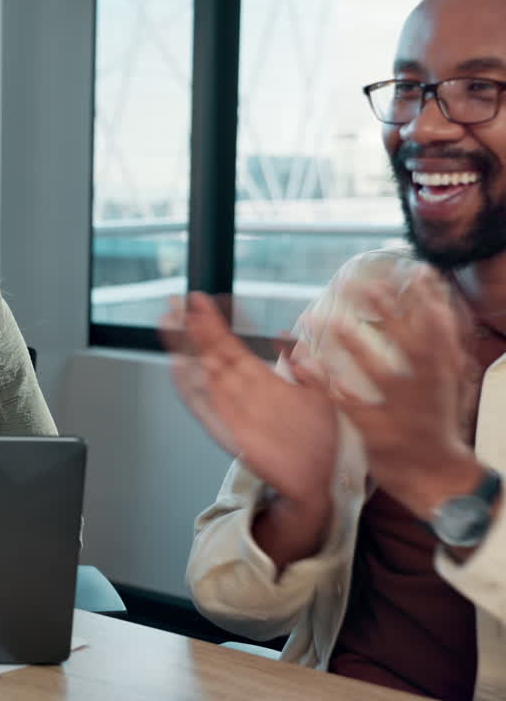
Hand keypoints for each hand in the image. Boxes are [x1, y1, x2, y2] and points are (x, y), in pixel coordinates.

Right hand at [161, 292, 337, 508]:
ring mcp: (232, 409)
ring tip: (171, 324)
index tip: (205, 301)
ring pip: (202, 372)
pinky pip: (203, 405)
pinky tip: (178, 366)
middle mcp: (242, 392)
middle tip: (178, 302)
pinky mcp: (227, 429)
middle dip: (195, 327)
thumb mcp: (319, 393)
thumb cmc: (319, 442)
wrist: (318, 481)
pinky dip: (189, 387)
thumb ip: (303, 364)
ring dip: (185, 348)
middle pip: (211, 352)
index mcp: (262, 381)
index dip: (218, 322)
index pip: (234, 344)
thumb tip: (287, 335)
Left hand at [328, 270, 481, 519]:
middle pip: (410, 342)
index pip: (440, 327)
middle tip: (358, 282)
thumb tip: (432, 301)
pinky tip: (302, 363)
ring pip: (375, 372)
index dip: (427, 297)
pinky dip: (323, 383)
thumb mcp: (444, 381)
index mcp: (443, 372)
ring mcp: (400, 411)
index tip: (413, 269)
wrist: (437, 477)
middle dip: (387, 310)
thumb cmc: (433, 422)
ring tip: (324, 319)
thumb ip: (437, 344)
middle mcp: (425, 388)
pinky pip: (345, 403)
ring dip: (350, 345)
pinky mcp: (374, 431)